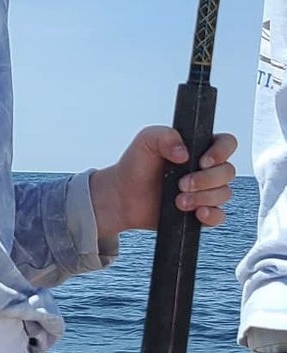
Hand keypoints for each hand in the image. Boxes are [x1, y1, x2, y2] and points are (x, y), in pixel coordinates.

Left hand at [89, 126, 237, 243]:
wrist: (124, 195)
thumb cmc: (136, 165)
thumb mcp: (146, 141)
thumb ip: (165, 136)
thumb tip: (184, 152)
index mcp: (196, 147)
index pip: (226, 143)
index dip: (221, 152)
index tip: (202, 161)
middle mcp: (204, 169)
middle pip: (228, 171)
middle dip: (206, 179)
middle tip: (182, 183)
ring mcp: (205, 191)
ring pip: (224, 194)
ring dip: (203, 197)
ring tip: (178, 200)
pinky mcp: (202, 212)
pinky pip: (220, 216)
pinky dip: (211, 215)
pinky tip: (196, 212)